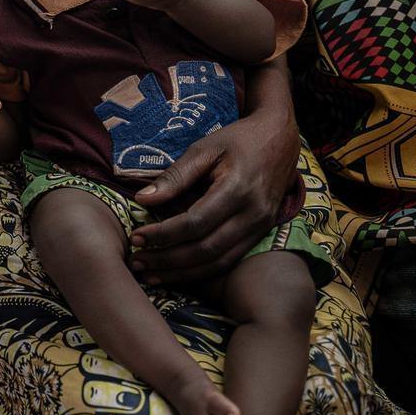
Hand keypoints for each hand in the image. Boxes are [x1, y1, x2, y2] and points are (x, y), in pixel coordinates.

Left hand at [128, 107, 298, 283]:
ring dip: (183, 273)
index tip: (135, 238)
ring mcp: (261, 227)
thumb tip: (141, 200)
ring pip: (219, 262)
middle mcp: (253, 214)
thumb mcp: (204, 149)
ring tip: (151, 275)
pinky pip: (230, 260)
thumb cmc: (238, 140)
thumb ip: (175, 177)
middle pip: (206, 249)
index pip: (195, 223)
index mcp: (237, 190)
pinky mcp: (262, 234)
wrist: (280, 138)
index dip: (163, 234)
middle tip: (137, 263)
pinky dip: (202, 270)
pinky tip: (177, 273)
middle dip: (168, 260)